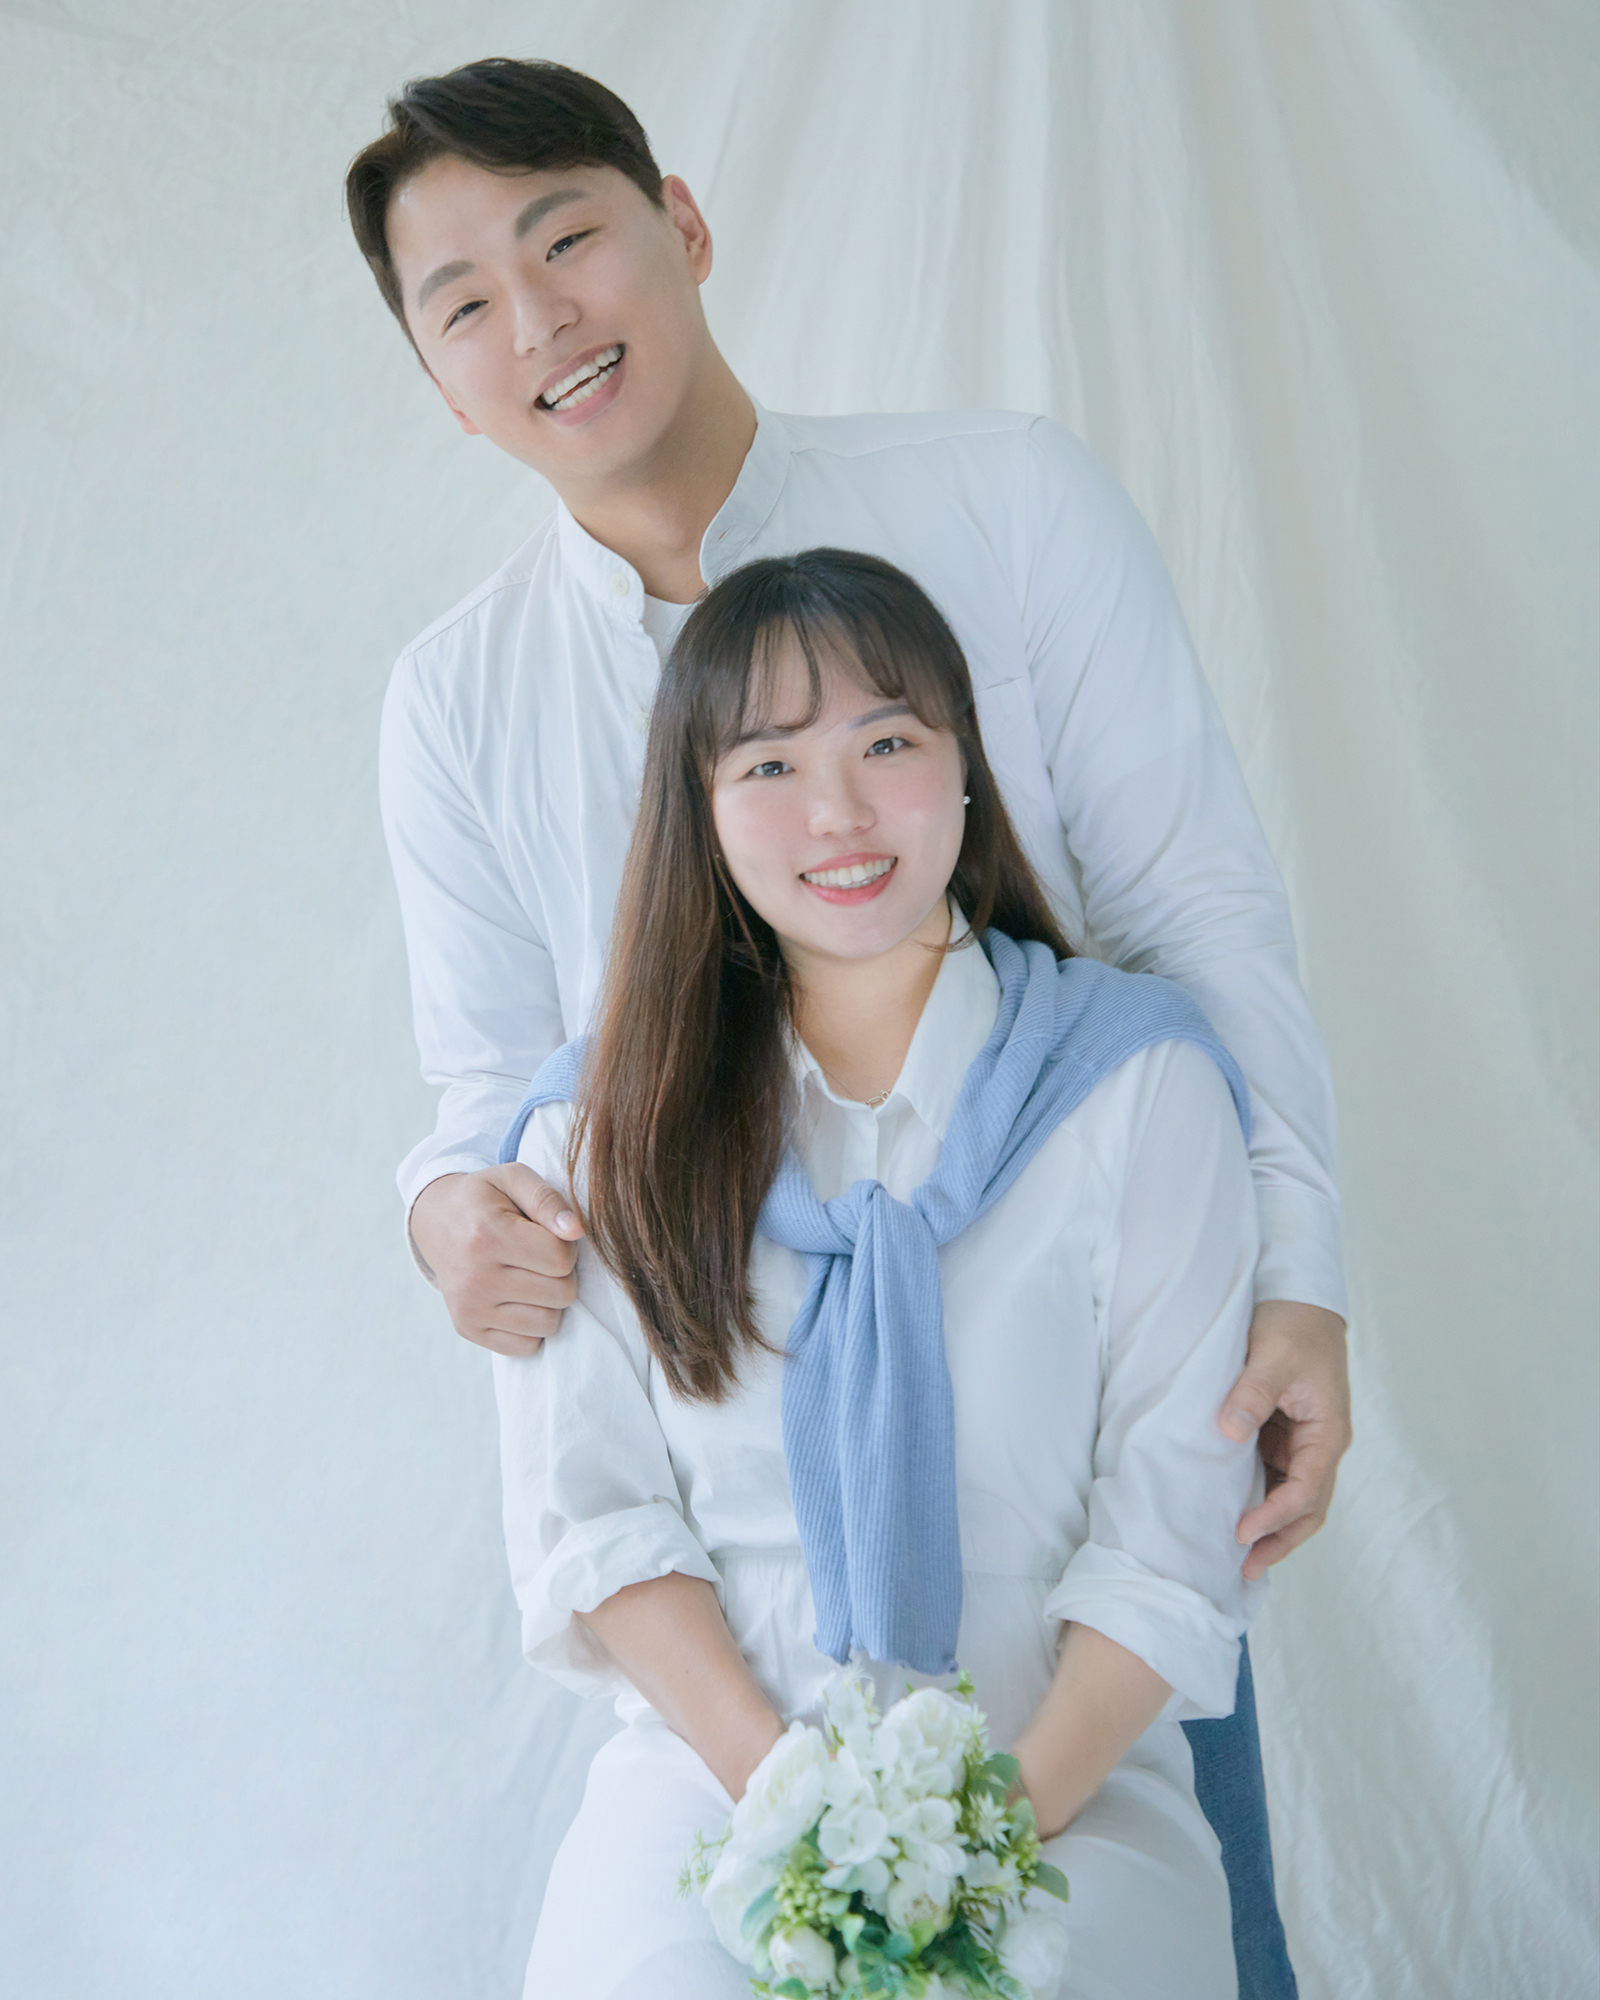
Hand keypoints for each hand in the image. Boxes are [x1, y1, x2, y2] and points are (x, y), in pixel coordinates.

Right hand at [408, 1166, 583, 1356]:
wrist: (437, 1221)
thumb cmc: (485, 1199)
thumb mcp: (513, 1178)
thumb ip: (548, 1199)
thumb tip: (576, 1232)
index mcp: (487, 1235)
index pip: (561, 1259)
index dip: (567, 1245)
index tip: (550, 1235)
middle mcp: (475, 1278)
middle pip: (561, 1294)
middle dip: (562, 1274)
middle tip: (542, 1257)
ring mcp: (469, 1309)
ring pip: (548, 1323)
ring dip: (551, 1301)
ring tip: (532, 1277)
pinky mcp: (468, 1329)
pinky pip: (527, 1345)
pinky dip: (533, 1326)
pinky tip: (520, 1299)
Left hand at [1221, 1300, 1351, 1578]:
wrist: (1300, 1302)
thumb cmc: (1293, 1326)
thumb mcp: (1271, 1356)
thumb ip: (1251, 1393)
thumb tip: (1229, 1431)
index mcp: (1328, 1432)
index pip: (1306, 1489)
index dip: (1276, 1515)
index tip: (1243, 1532)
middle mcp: (1321, 1445)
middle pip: (1308, 1508)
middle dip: (1280, 1539)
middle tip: (1246, 1569)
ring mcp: (1304, 1443)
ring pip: (1293, 1498)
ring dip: (1272, 1526)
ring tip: (1240, 1558)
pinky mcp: (1285, 1436)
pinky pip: (1276, 1477)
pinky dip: (1261, 1500)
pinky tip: (1237, 1515)